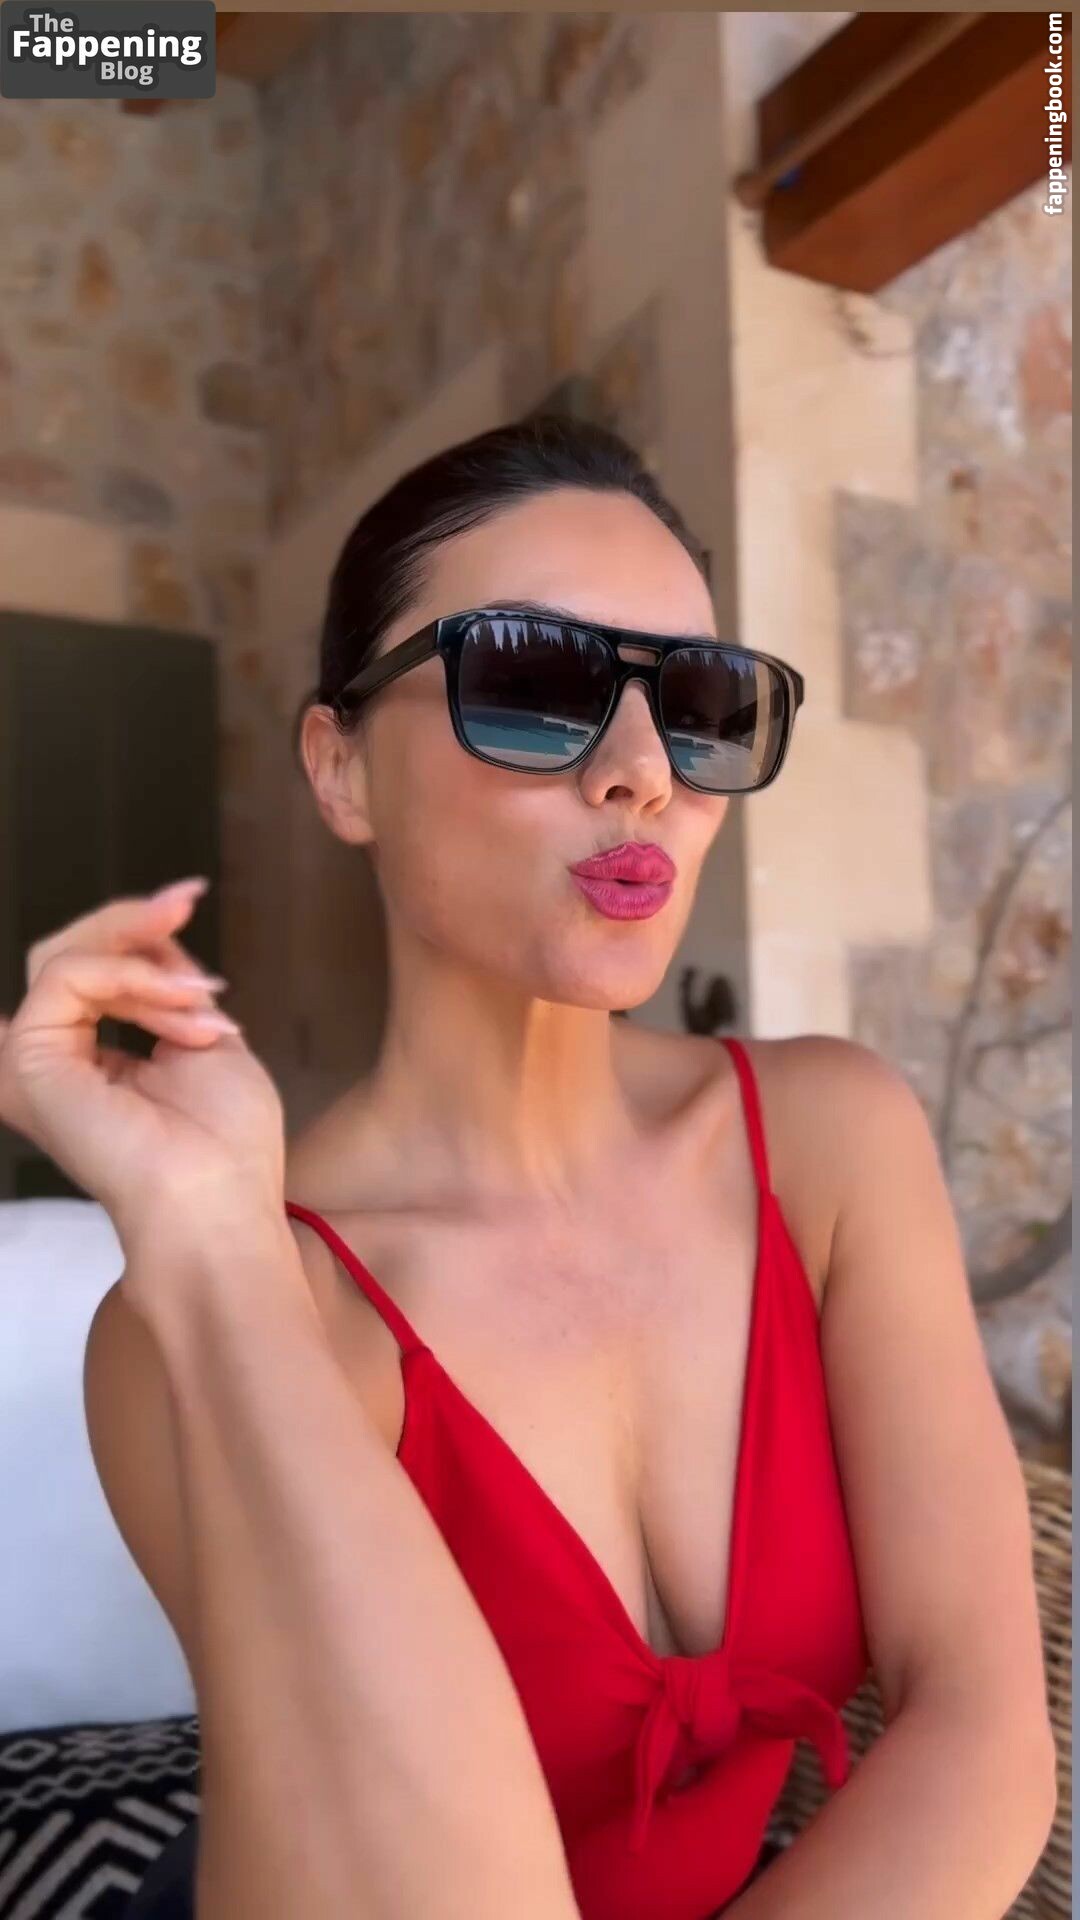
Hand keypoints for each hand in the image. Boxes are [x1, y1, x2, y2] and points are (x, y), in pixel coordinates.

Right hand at [0, 880, 286, 1261]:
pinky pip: (69, 975)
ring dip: (144, 955)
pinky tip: (179, 1004)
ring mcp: (37, 1060)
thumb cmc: (226, 1146)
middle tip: (186, 901)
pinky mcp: (30, 1058)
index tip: (192, 897)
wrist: (218, 1205)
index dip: (141, 930)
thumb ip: (171, 989)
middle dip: (133, 921)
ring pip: (64, 954)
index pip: (96, 969)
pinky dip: (131, 975)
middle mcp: (56, 1060)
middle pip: (69, 951)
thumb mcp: (205, 1038)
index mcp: (93, 1060)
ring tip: (201, 993)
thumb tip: (155, 938)